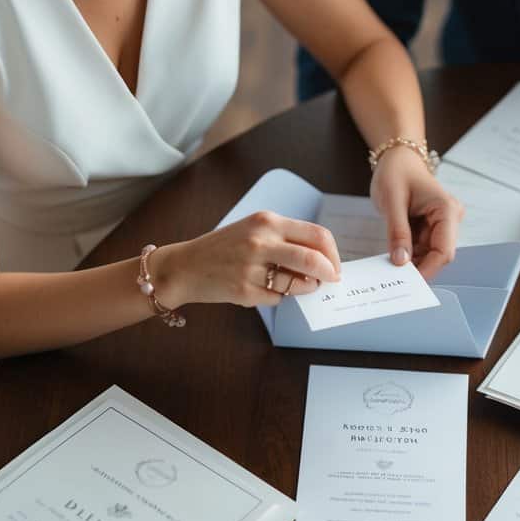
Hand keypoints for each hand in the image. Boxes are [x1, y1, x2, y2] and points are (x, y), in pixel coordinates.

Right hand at [150, 211, 340, 308]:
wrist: (184, 266)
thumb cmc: (224, 248)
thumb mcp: (254, 230)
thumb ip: (286, 240)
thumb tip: (323, 261)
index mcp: (267, 221)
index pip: (317, 235)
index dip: (333, 254)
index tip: (335, 265)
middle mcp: (260, 241)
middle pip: (313, 259)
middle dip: (329, 273)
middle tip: (330, 280)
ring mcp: (251, 267)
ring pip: (298, 283)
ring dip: (304, 288)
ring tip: (295, 285)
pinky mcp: (244, 290)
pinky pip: (277, 299)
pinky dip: (277, 297)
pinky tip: (261, 289)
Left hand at [370, 146, 463, 278]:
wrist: (398, 159)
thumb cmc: (396, 172)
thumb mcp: (392, 201)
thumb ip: (398, 233)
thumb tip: (400, 262)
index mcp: (446, 210)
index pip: (444, 251)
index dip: (428, 269)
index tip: (407, 281)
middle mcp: (449, 219)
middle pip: (439, 255)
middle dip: (418, 267)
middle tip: (394, 278)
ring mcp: (441, 225)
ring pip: (429, 255)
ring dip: (411, 262)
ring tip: (390, 266)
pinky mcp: (431, 229)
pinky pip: (422, 249)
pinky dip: (408, 255)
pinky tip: (394, 257)